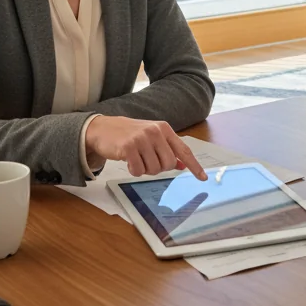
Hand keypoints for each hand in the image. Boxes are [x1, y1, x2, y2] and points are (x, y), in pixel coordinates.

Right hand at [85, 116, 206, 179]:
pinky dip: (134, 170)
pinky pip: (138, 171)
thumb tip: (182, 165)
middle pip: (168, 164)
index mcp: (164, 129)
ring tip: (136, 158)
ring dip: (145, 169)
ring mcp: (142, 139)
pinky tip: (128, 160)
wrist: (103, 128)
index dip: (194, 165)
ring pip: (154, 169)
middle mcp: (155, 132)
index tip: (202, 177)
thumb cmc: (130, 134)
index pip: (183, 150)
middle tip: (147, 161)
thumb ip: (167, 149)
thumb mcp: (151, 137)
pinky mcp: (128, 147)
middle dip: (159, 168)